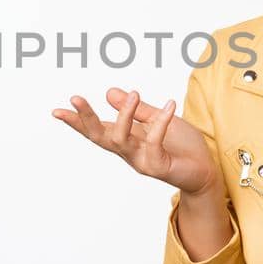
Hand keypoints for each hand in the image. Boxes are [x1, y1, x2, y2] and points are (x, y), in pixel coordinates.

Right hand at [51, 87, 218, 194]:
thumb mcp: (157, 120)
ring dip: (124, 115)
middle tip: (75, 98)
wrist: (205, 171)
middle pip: (99, 136)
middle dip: (86, 118)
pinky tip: (170, 104)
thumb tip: (109, 92)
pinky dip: (160, 122)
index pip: (96, 129)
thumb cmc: (182, 146)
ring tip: (135, 94)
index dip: (77, 121)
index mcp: (126, 140)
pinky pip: (154, 141)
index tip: (57, 110)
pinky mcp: (158, 166)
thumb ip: (137, 110)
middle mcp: (128, 152)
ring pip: (121, 140)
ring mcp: (141, 161)